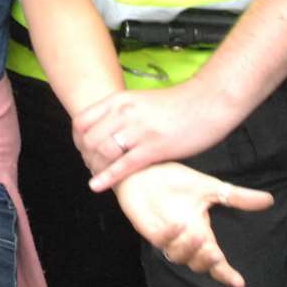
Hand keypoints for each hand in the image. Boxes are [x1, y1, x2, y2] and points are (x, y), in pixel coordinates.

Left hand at [73, 80, 239, 190]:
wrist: (209, 102)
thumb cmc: (178, 104)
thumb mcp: (141, 100)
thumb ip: (122, 113)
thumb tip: (107, 129)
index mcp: (119, 100)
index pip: (81, 121)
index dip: (77, 139)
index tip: (82, 150)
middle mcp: (124, 113)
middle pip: (88, 140)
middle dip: (86, 157)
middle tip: (92, 167)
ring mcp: (138, 131)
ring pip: (102, 153)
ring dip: (96, 168)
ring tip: (97, 177)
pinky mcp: (153, 148)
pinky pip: (123, 166)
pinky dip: (107, 178)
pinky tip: (98, 186)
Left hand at [111, 162, 272, 286]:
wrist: (146, 169)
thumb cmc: (176, 180)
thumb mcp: (210, 186)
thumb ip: (236, 196)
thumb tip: (268, 199)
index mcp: (201, 231)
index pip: (216, 259)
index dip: (226, 273)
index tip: (239, 283)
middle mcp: (185, 238)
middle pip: (198, 264)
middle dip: (207, 263)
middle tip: (214, 254)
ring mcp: (167, 236)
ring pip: (179, 257)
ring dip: (189, 249)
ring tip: (197, 234)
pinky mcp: (150, 230)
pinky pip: (160, 241)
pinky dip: (169, 236)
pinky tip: (176, 224)